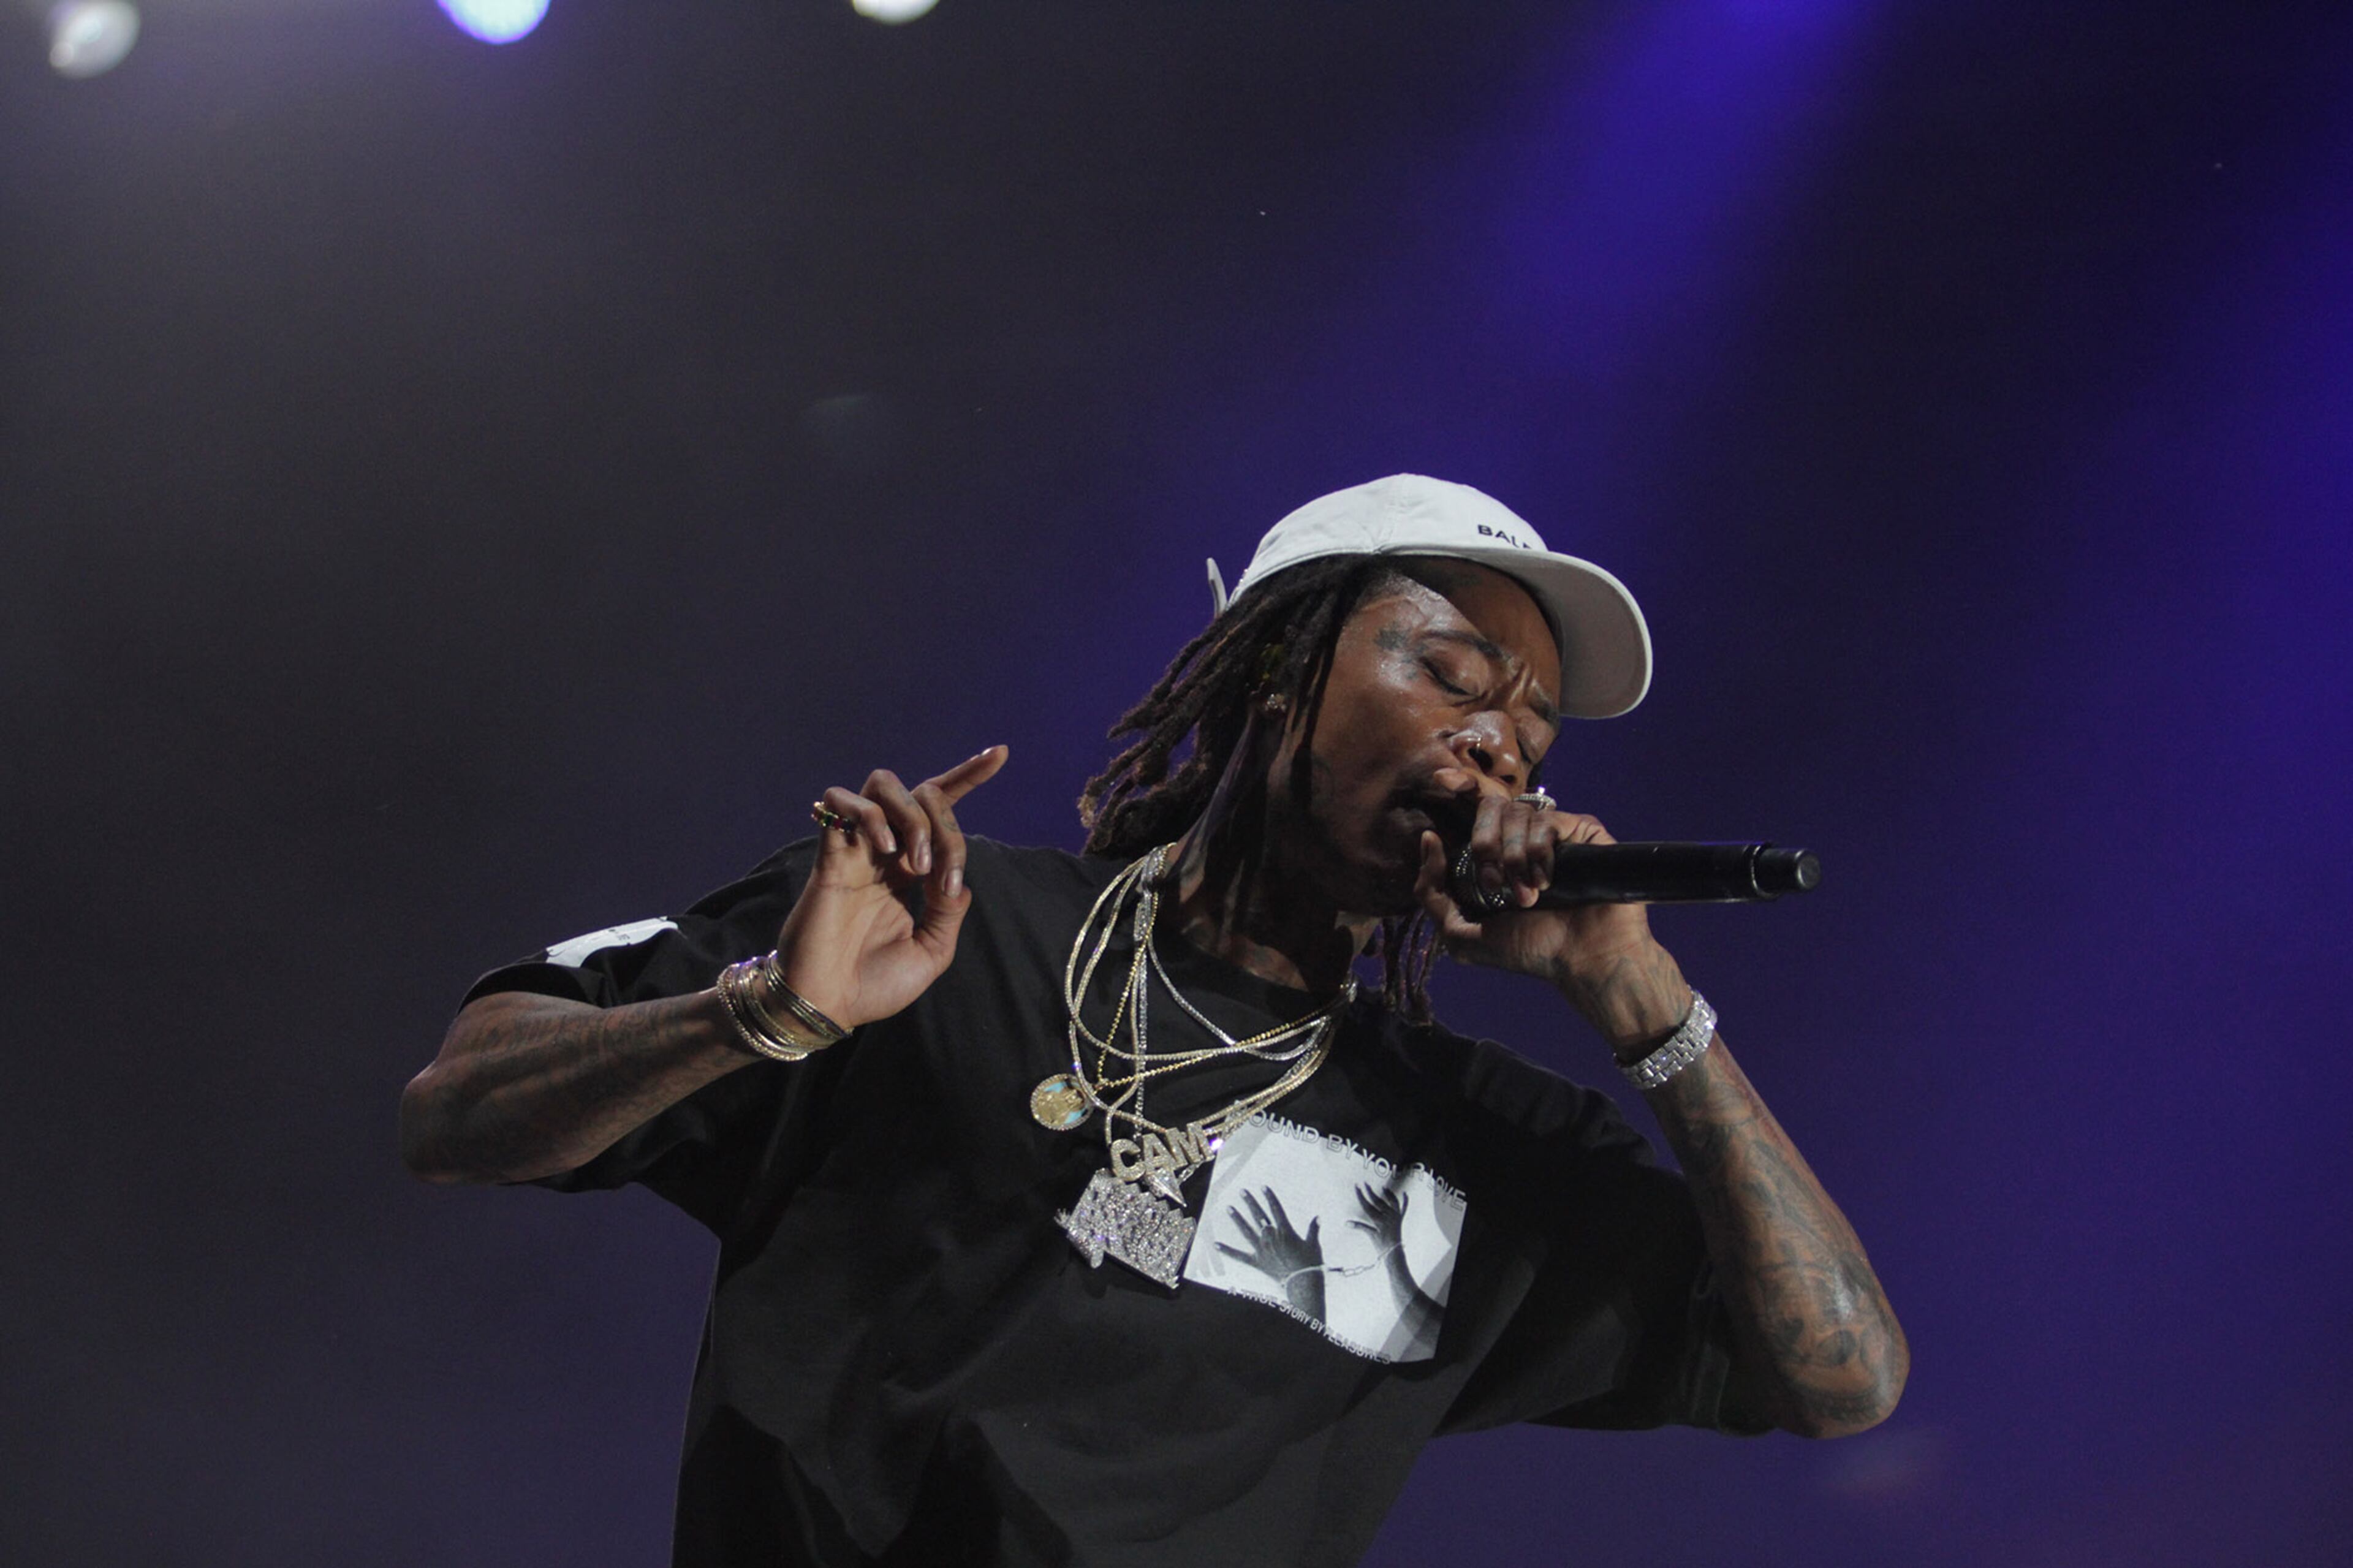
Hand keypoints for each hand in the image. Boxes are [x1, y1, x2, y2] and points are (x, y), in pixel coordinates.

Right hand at [770, 745, 1007, 1028]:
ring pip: (882, 784)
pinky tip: (886, 852)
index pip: (939, 810)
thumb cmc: (875, 985)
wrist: (828, 1006)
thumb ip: (949, 913)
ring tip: (914, 863)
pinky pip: (841, 803)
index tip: (1000, 754)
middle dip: (943, 821)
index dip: (967, 777)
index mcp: (910, 872)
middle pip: (920, 793)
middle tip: (939, 872)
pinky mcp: (829, 855)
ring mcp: (856, 850)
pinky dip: (870, 816)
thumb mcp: (931, 952)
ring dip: (910, 815)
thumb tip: (959, 879)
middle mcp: (885, 853)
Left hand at [1217, 1187, 1326, 1320]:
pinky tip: (1216, 1244)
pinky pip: (1239, 1256)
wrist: (1302, 1282)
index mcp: (1284, 1231)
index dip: (1269, 1197)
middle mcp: (1271, 1237)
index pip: (1275, 1209)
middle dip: (1250, 1202)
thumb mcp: (1313, 1244)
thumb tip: (1317, 1218)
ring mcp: (1262, 1249)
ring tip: (1229, 1208)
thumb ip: (1313, 1230)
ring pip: (1246, 1231)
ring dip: (1237, 1219)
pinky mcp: (1257, 1262)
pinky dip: (1227, 1250)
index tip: (1263, 1187)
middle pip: (1258, 1216)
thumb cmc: (1310, 1264)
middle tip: (1242, 1192)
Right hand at [1349, 1182, 1407, 1250]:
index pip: (1367, 1205)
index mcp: (1379, 1220)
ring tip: (1383, 1187)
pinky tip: (1405, 1193)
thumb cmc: (1381, 1245)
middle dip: (1370, 1192)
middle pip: (1378, 1201)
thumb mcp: (1370, 1235)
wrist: (1394, 1252)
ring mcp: (1395, 1216)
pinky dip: (1405, 1200)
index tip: (1357, 1187)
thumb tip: (1346, 1223)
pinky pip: (1404, 1207)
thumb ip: (1359, 1226)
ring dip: (1387, 1193)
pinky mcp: (1400, 1219)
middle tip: (1365, 1184)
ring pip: (1391, 1201)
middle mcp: (1388, 1216)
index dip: (1361, 1196)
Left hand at [1412, 796, 1692, 1054]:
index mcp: (1495, 855)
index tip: (1465, 839)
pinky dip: (1538, 851)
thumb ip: (1432, 894)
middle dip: (1486, 844)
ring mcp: (1554, 831)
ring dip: (1514, 857)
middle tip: (1496, 884)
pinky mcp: (1581, 829)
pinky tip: (1546, 881)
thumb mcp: (1461, 933)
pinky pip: (1545, 818)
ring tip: (1528, 895)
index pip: (1473, 814)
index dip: (1465, 814)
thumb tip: (1429, 839)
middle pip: (1490, 805)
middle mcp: (1524, 838)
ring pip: (1516, 812)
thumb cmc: (1529, 949)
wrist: (1583, 958)